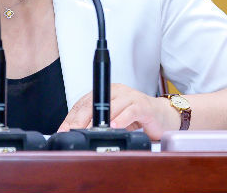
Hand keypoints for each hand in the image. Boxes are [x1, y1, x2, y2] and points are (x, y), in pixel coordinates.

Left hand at [57, 84, 176, 139]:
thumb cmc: (137, 117)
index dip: (72, 117)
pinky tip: (114, 127)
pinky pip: (130, 111)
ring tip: (89, 131)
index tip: (64, 129)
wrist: (163, 116)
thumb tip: (77, 135)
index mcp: (106, 93)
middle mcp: (116, 91)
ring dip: (98, 121)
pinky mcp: (143, 105)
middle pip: (93, 103)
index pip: (84, 103)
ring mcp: (130, 97)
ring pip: (110, 106)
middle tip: (72, 131)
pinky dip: (121, 120)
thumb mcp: (114, 120)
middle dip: (80, 119)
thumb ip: (99, 124)